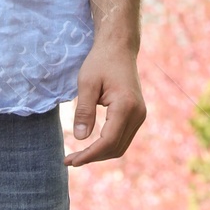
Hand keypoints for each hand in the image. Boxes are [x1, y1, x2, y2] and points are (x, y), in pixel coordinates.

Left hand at [65, 35, 145, 165]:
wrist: (119, 48)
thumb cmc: (100, 62)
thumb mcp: (86, 83)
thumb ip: (83, 111)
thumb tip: (80, 138)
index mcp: (126, 106)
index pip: (108, 141)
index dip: (89, 155)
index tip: (71, 161)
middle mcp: (138, 113)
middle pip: (115, 148)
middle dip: (92, 157)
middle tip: (69, 160)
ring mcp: (140, 115)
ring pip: (120, 146)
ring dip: (100, 154)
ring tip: (77, 156)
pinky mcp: (138, 115)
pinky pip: (122, 138)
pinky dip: (107, 146)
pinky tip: (91, 146)